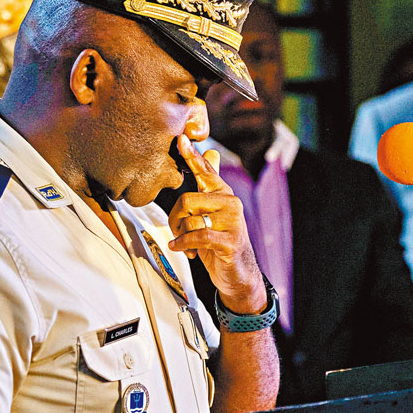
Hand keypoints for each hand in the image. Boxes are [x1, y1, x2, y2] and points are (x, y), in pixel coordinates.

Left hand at [167, 135, 265, 313]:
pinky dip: (183, 244)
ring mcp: (232, 222)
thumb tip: (211, 152)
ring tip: (185, 244)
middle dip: (174, 219)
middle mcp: (230, 203)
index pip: (205, 171)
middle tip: (176, 231)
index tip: (181, 139)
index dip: (192, 156)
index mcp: (223, 193)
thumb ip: (209, 184)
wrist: (238, 273)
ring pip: (190, 220)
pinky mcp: (229, 241)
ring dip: (180, 236)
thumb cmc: (220, 240)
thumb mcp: (212, 212)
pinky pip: (197, 236)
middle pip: (187, 200)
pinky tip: (179, 248)